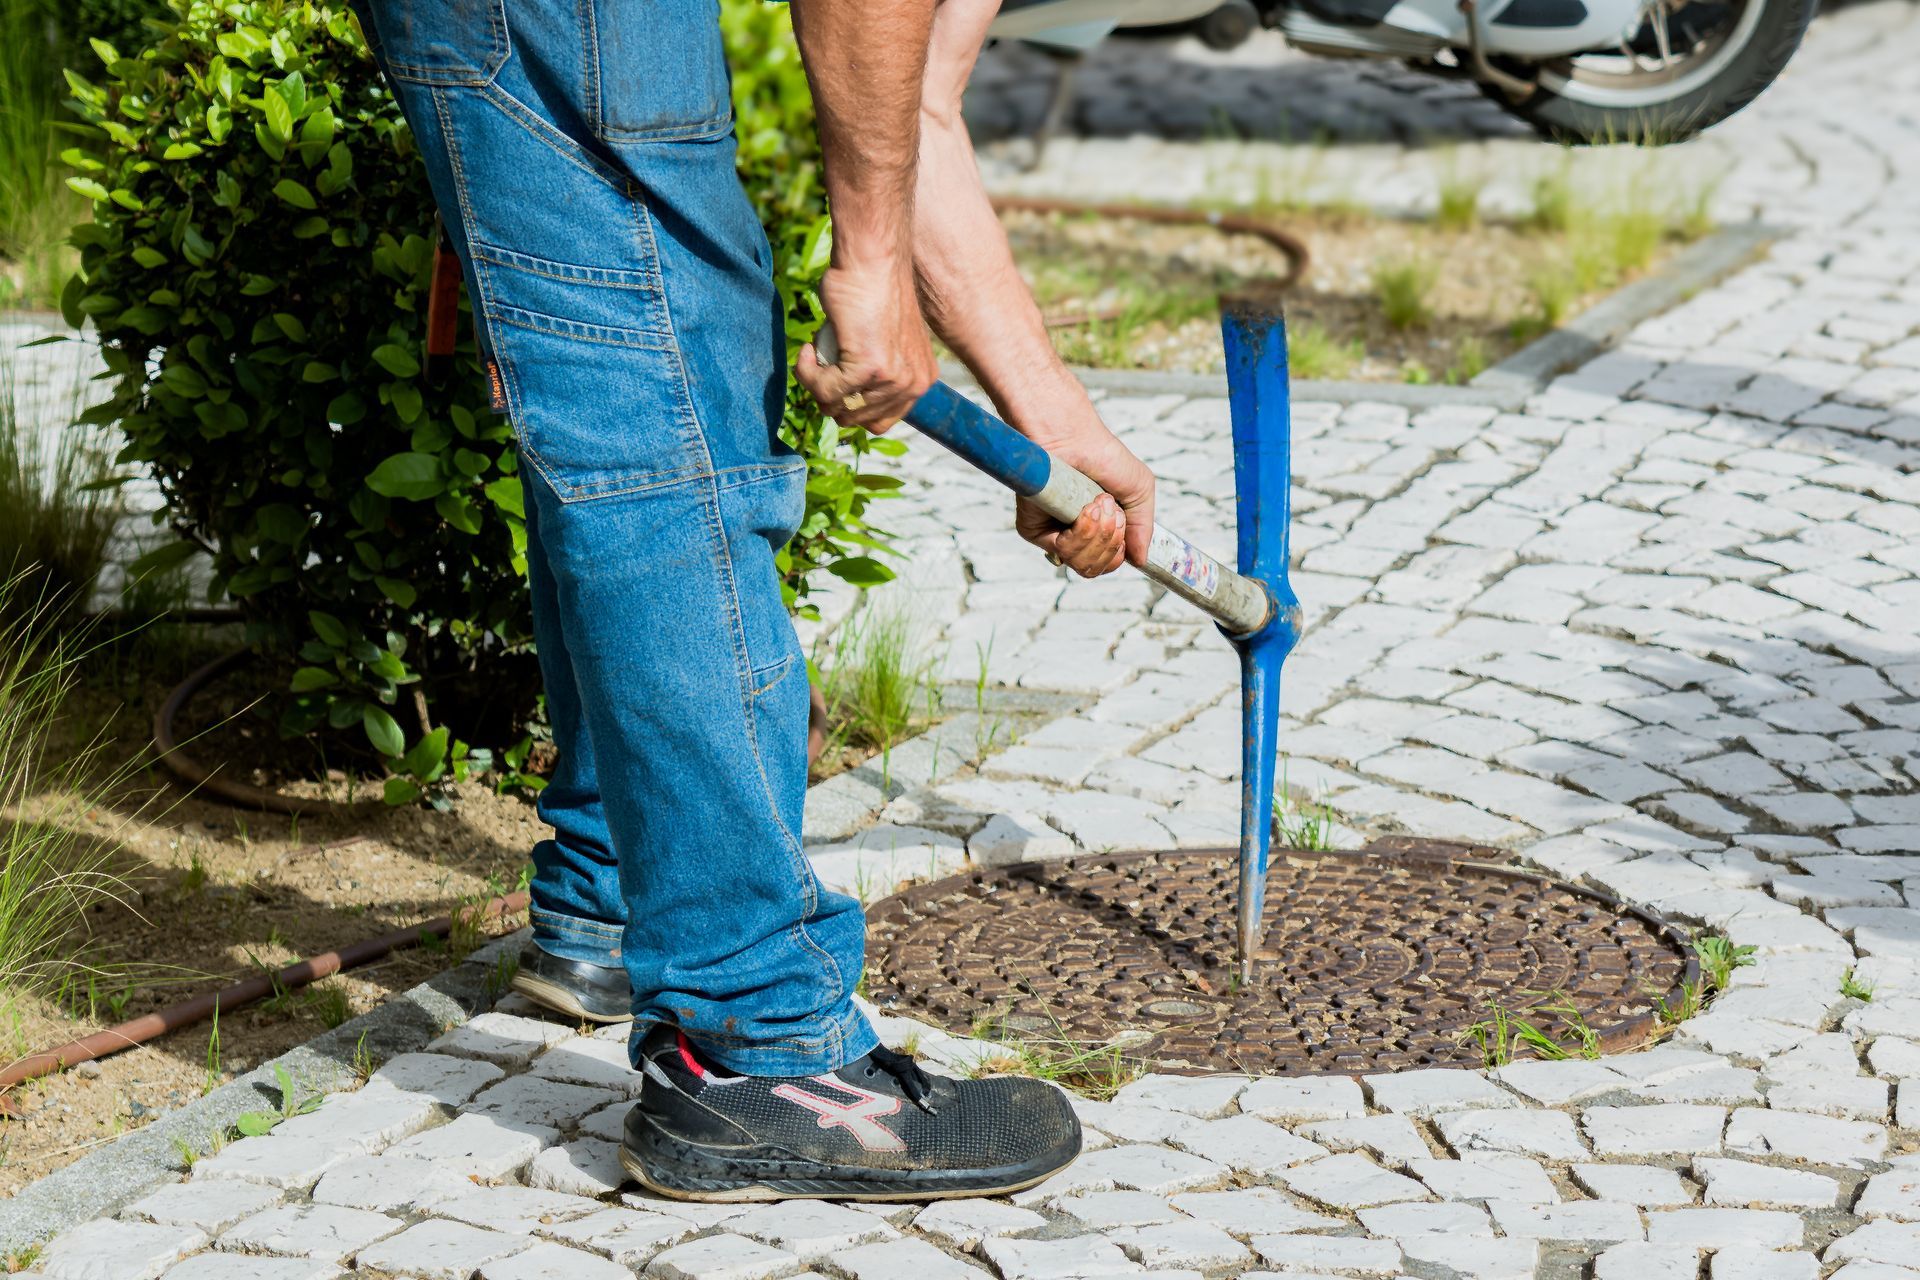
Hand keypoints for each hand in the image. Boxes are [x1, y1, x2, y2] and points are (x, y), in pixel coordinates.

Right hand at [795, 259, 937, 432]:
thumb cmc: (870, 289)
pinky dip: (806, 372)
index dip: (849, 403)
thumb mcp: (885, 341)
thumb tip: (845, 400)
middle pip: (856, 419)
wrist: (871, 259)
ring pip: (836, 407)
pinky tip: (809, 347)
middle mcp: (913, 384)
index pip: (880, 419)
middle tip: (822, 361)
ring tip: (816, 350)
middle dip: (831, 394)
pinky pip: (823, 390)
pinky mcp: (869, 369)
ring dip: (816, 382)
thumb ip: (877, 372)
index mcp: (921, 380)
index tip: (835, 376)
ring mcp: (892, 379)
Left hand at [1015, 425, 1155, 578]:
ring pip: (1081, 564)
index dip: (1118, 551)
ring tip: (1096, 503)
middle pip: (1095, 569)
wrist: (1073, 439)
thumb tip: (1141, 560)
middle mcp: (1074, 537)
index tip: (1120, 521)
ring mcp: (1053, 534)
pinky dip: (1081, 531)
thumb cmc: (1103, 457)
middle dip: (1111, 541)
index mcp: (1097, 531)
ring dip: (1099, 535)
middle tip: (1108, 508)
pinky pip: (1062, 552)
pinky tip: (1083, 508)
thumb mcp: (1139, 492)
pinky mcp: (1034, 530)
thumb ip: (1143, 529)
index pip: (1108, 565)